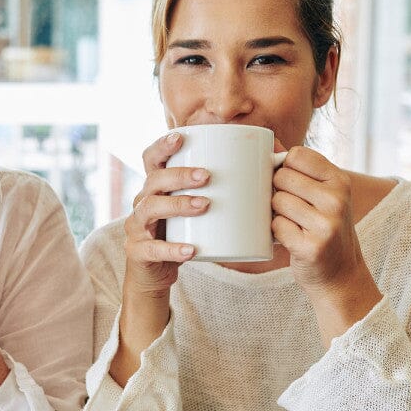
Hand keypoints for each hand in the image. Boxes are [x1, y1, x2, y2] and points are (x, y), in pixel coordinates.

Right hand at [123, 131, 208, 296]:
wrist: (154, 274)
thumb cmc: (183, 235)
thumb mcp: (196, 211)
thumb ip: (224, 189)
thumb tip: (273, 164)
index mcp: (155, 188)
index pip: (151, 159)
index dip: (162, 146)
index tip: (181, 137)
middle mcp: (141, 202)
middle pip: (153, 180)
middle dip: (179, 175)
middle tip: (206, 175)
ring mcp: (137, 227)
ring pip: (150, 209)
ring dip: (177, 205)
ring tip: (204, 205)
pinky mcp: (138, 252)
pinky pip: (153, 249)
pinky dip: (172, 249)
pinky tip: (191, 250)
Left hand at [271, 145, 380, 339]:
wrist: (340, 274)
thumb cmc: (324, 228)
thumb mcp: (324, 195)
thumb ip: (301, 169)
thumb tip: (269, 141)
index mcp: (339, 181)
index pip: (296, 155)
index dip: (283, 168)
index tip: (290, 184)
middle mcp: (337, 200)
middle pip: (281, 177)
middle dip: (277, 192)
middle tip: (292, 209)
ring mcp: (326, 224)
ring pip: (277, 201)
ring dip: (277, 214)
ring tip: (294, 224)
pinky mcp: (312, 246)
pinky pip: (276, 226)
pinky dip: (277, 233)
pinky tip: (292, 239)